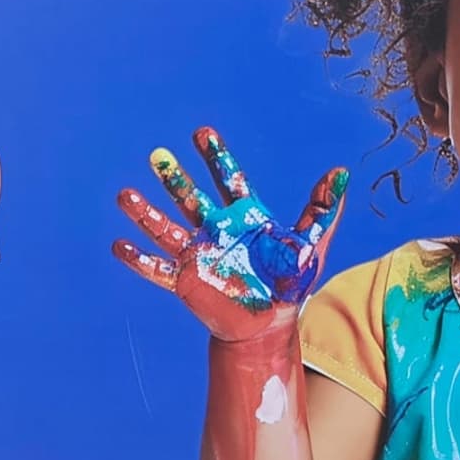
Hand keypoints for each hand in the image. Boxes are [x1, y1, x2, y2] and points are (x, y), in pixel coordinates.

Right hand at [112, 127, 348, 341]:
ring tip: (125, 195)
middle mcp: (214, 231)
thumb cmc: (290, 283)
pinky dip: (137, 260)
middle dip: (174, 178)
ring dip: (144, 213)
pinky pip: (156, 269)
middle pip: (189, 198)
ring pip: (165, 228)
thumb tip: (341, 172)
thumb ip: (322, 209)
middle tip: (158, 155)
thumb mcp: (311, 244)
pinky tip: (119, 246)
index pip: (227, 180)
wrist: (269, 325)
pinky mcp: (184, 281)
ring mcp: (196, 255)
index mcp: (243, 217)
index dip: (215, 157)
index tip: (202, 134)